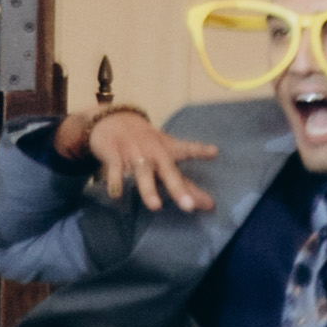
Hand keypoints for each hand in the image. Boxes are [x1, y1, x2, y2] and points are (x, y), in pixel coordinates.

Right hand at [78, 107, 213, 212]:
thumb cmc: (145, 142)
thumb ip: (182, 180)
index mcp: (167, 149)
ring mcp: (133, 153)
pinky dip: (115, 181)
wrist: (112, 119)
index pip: (186, 150)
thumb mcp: (164, 153)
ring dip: (149, 189)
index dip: (200, 151)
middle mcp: (153, 152)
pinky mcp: (113, 154)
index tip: (214, 152)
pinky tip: (116, 195)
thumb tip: (208, 205)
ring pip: (143, 173)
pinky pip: (114, 169)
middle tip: (189, 206)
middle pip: (167, 170)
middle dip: (178, 188)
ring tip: (156, 206)